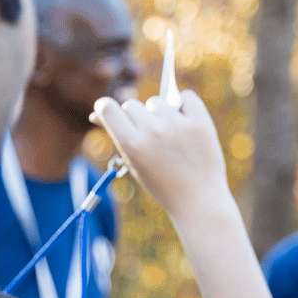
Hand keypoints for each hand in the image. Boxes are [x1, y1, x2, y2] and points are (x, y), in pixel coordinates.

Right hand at [91, 90, 227, 220]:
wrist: (199, 200)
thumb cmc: (163, 184)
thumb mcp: (134, 164)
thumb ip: (118, 137)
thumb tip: (97, 114)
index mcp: (132, 144)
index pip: (107, 108)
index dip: (106, 108)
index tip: (110, 112)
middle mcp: (152, 131)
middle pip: (131, 105)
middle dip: (136, 118)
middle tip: (148, 137)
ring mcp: (177, 125)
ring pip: (157, 102)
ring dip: (160, 113)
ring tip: (171, 136)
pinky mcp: (200, 122)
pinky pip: (187, 97)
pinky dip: (185, 105)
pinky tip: (186, 123)